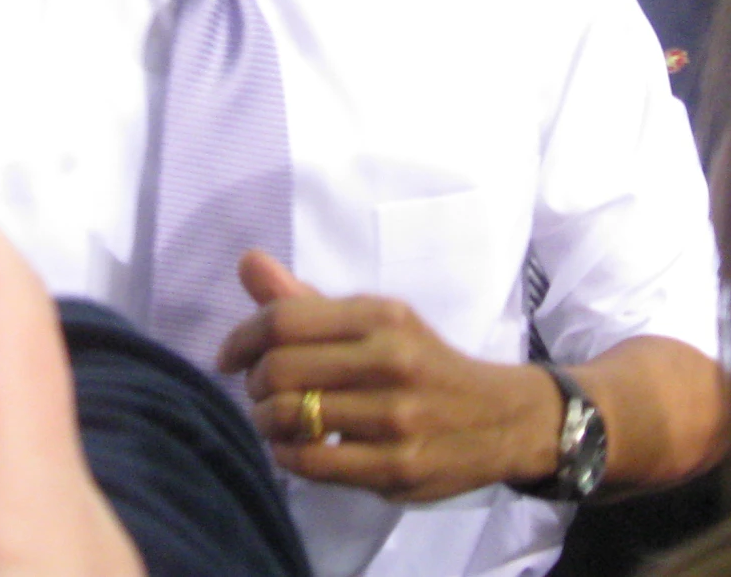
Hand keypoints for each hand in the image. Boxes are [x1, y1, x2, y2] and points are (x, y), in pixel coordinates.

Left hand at [219, 253, 558, 502]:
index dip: (241, 339)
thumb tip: (247, 262)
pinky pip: (312, 464)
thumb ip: (308, 301)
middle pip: (280, 370)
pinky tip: (295, 449)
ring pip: (290, 419)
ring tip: (275, 421)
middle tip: (259, 392)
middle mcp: (390, 360)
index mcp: (382, 315)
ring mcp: (395, 418)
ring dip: (266, 423)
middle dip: (254, 385)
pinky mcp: (397, 468)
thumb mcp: (378, 321)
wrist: (501, 417)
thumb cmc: (424, 363)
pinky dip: (288, 457)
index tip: (229, 358)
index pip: (284, 320)